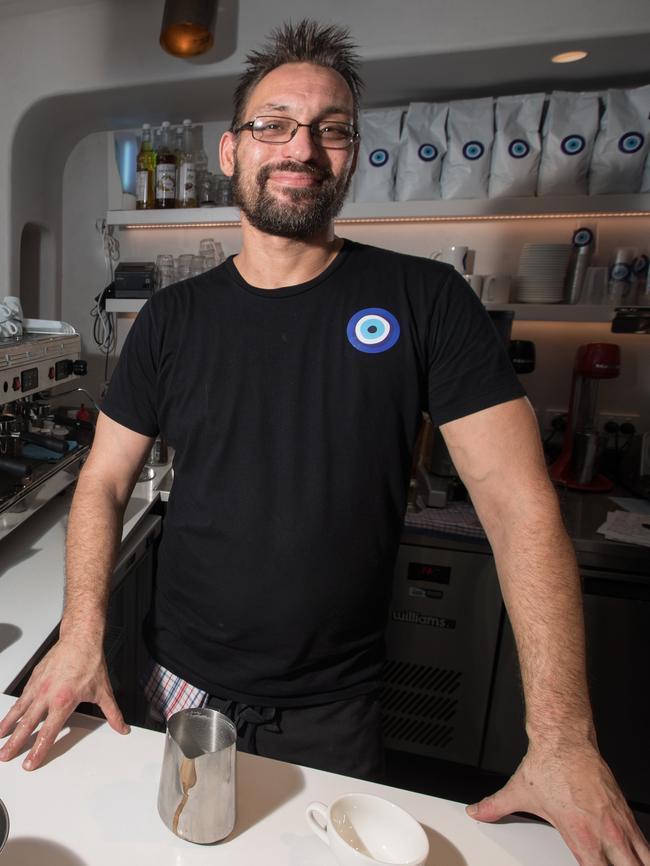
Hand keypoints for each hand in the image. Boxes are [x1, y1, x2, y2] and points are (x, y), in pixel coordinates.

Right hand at [0, 636, 129, 769]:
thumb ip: (112, 713)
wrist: (80, 639)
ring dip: (7, 726)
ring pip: (19, 710)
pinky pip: (21, 697)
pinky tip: (8, 717)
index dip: (38, 750)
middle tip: (4, 756)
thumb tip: (122, 728)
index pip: (49, 732)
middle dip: (14, 743)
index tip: (29, 763)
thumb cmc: (90, 662)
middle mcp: (47, 695)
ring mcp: (38, 686)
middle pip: (27, 725)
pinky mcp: (34, 678)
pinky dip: (13, 709)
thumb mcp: (104, 691)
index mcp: (64, 701)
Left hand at [466, 742, 649, 864]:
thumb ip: (496, 807)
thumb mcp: (519, 791)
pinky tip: (638, 858)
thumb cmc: (549, 764)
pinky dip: (644, 854)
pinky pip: (644, 841)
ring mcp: (619, 822)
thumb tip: (477, 812)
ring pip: (644, 859)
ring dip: (638, 865)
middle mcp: (605, 833)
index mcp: (581, 837)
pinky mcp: (626, 811)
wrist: (566, 738)